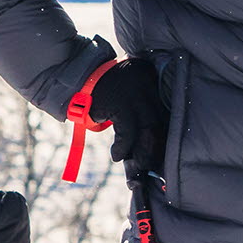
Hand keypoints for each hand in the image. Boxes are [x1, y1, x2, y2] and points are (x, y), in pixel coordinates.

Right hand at [69, 58, 169, 179]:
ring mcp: (136, 94)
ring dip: (143, 151)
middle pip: (159, 120)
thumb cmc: (103, 89)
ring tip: (137, 165)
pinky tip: (116, 156)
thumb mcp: (127, 90)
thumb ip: (141, 106)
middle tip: (151, 164)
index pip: (164, 110)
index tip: (161, 152)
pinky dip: (122, 147)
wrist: (77, 76)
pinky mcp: (120, 105)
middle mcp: (148, 83)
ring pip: (148, 128)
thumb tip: (152, 140)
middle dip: (156, 146)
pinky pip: (128, 133)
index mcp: (152, 77)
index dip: (164, 134)